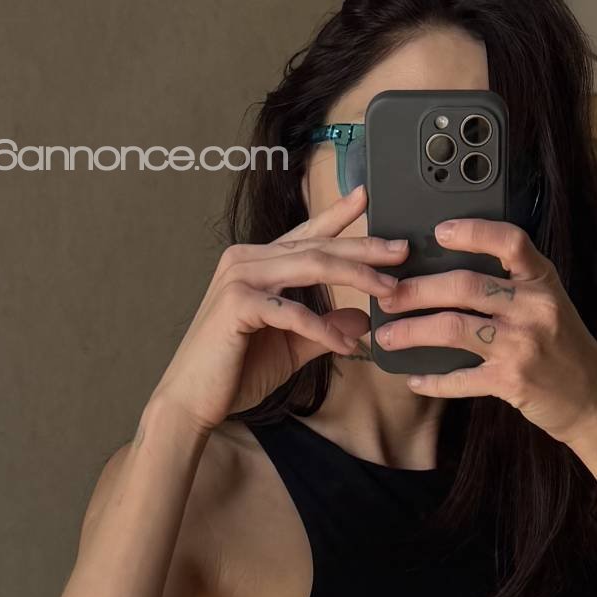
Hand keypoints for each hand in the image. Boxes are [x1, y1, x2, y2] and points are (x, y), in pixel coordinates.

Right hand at [155, 186, 405, 432]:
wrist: (194, 400)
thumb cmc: (237, 371)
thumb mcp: (293, 345)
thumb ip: (325, 327)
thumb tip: (363, 319)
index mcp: (257, 263)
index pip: (306, 233)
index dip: (338, 214)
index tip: (368, 197)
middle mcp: (246, 260)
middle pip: (317, 246)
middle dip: (364, 247)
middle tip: (402, 249)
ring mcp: (239, 279)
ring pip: (311, 266)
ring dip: (356, 277)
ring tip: (390, 292)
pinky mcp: (237, 305)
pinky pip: (293, 310)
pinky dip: (323, 328)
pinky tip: (348, 346)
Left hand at [372, 220, 596, 445]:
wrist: (595, 399)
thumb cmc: (565, 348)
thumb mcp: (550, 304)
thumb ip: (513, 286)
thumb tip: (450, 273)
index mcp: (542, 282)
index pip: (509, 241)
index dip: (472, 231)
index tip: (438, 231)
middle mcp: (533, 308)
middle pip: (465, 285)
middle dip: (416, 289)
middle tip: (387, 294)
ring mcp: (522, 345)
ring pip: (453, 328)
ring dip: (411, 331)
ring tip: (387, 336)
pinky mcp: (512, 381)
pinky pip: (460, 379)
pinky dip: (432, 381)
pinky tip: (413, 379)